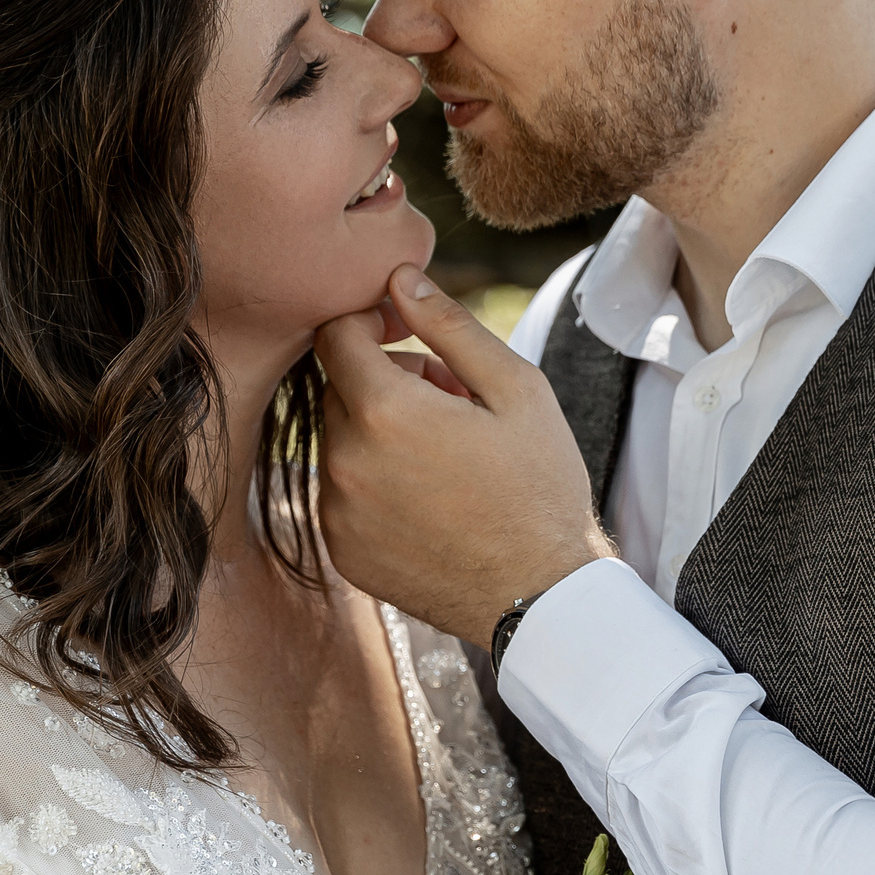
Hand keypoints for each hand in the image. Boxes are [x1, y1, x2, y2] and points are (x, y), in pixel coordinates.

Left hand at [314, 265, 613, 644]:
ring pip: (338, 439)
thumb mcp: (515, 389)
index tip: (407, 334)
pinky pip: (341, 490)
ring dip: (378, 432)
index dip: (369, 322)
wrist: (539, 596)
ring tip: (445, 453)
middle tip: (450, 401)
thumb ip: (449, 326)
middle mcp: (344, 461)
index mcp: (385, 412)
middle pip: (337, 386)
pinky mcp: (341, 548)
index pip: (335, 335)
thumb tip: (399, 278)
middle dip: (384, 378)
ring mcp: (337, 511)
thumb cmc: (539, 486)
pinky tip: (430, 498)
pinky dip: (373, 481)